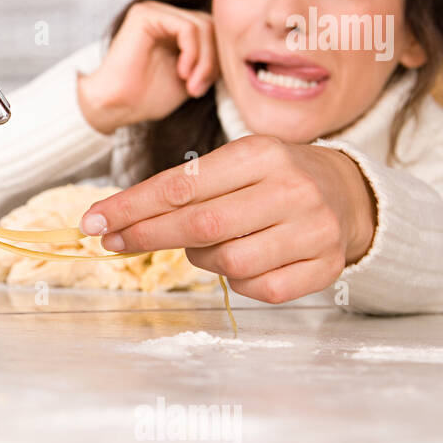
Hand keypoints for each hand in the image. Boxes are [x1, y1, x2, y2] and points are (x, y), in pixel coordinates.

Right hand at [76, 1, 219, 133]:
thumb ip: (209, 60)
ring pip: (202, 26)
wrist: (116, 106)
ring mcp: (154, 11)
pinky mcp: (146, 14)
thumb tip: (236, 53)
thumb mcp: (191, 77)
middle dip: (212, 60)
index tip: (203, 88)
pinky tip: (183, 72)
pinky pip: (187, 27)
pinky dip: (193, 52)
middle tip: (199, 88)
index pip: (212, 31)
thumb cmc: (146, 96)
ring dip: (204, 60)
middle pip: (211, 25)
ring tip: (192, 84)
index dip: (216, 59)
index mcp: (173, 27)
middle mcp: (164, 14)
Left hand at [79, 135, 376, 303]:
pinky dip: (238, 281)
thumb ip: (185, 187)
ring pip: (229, 263)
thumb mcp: (234, 164)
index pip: (181, 185)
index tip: (93, 221)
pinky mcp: (325, 267)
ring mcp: (313, 231)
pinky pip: (260, 288)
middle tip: (111, 241)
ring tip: (203, 245)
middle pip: (200, 226)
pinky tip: (240, 262)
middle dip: (146, 236)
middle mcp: (291, 190)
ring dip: (201, 259)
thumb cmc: (273, 178)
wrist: (348, 193)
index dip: (131, 207)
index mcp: (262, 154)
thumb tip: (117, 218)